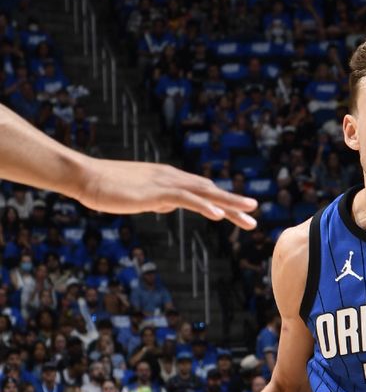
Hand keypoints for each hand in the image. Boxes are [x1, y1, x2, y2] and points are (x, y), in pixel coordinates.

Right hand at [77, 158, 257, 228]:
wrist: (85, 177)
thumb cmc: (108, 188)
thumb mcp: (138, 197)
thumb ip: (156, 200)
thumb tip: (168, 206)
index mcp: (169, 179)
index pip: (202, 190)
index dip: (222, 200)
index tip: (240, 210)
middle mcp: (172, 177)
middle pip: (209, 190)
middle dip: (233, 202)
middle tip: (254, 212)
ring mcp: (165, 183)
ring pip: (205, 192)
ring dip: (229, 203)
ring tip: (249, 212)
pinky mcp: (156, 191)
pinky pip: (186, 199)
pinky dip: (204, 205)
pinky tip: (219, 214)